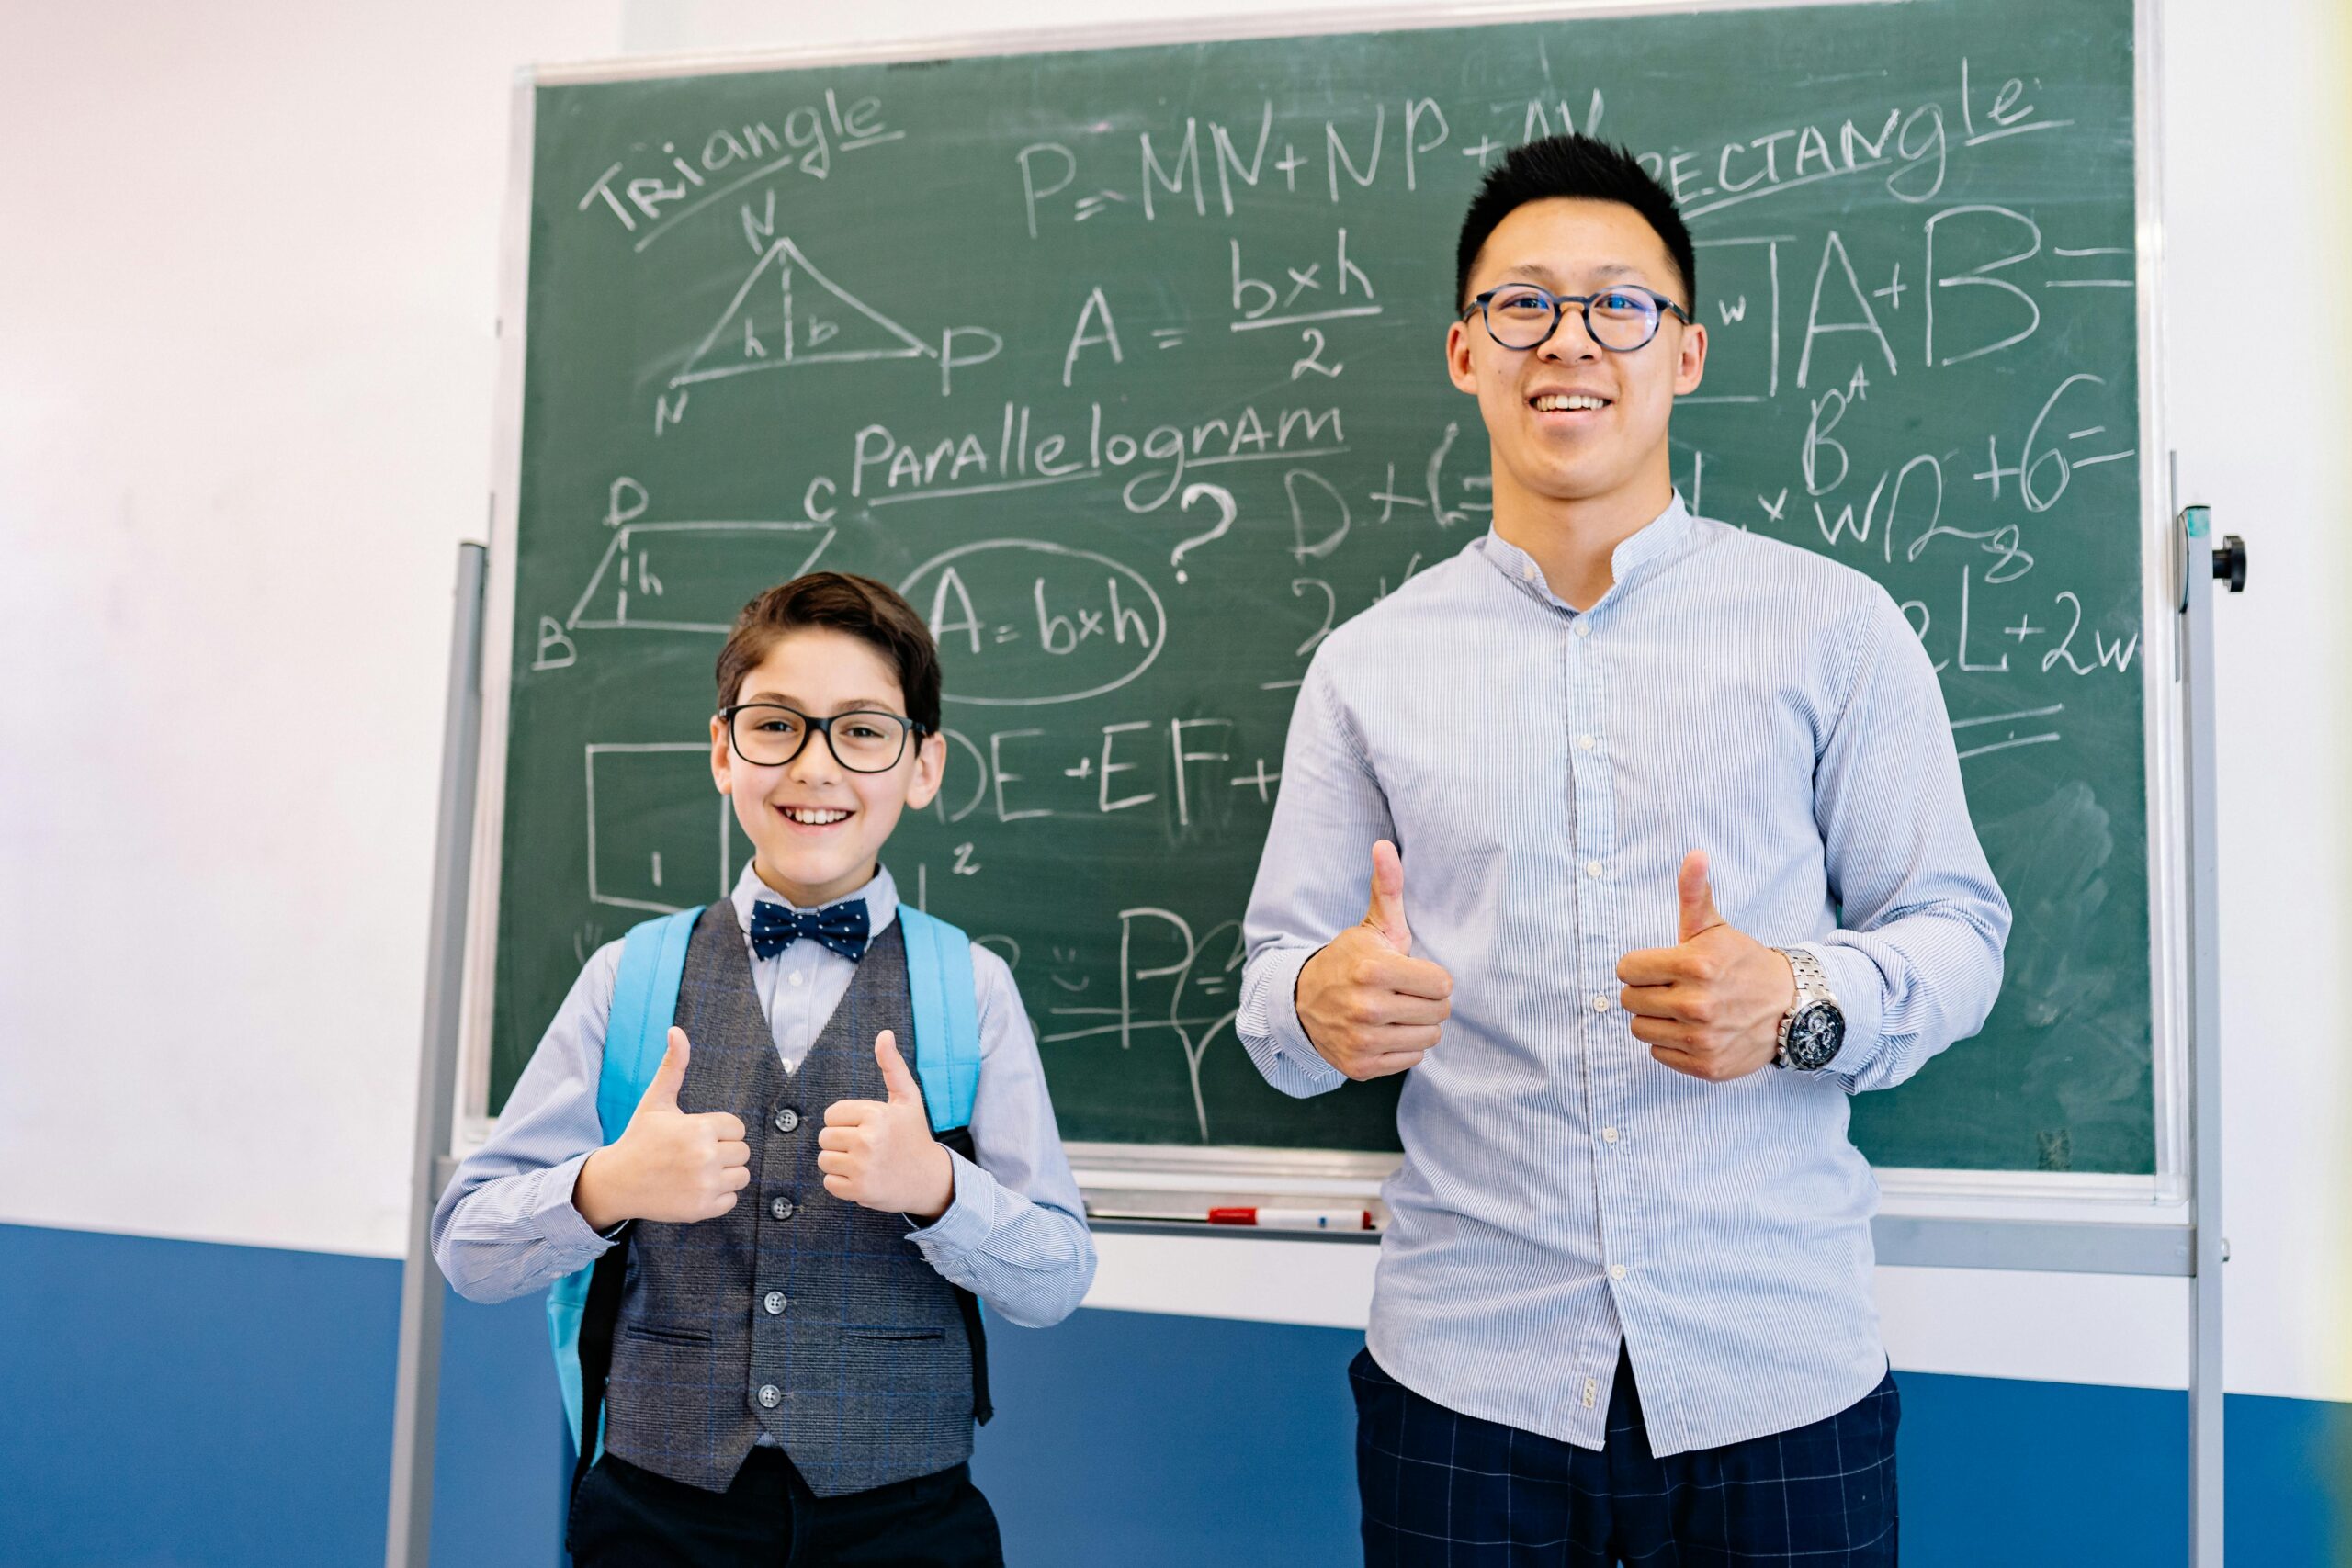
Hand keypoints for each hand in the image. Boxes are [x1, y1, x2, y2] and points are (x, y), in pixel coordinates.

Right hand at [573, 1029, 750, 1228]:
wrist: (617, 1182)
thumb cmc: (640, 1138)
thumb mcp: (656, 1100)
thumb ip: (674, 1065)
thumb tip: (676, 1030)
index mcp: (699, 1128)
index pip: (736, 1128)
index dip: (718, 1131)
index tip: (695, 1135)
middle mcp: (705, 1157)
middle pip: (743, 1152)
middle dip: (723, 1151)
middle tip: (694, 1154)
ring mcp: (705, 1185)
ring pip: (741, 1176)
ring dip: (724, 1174)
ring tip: (696, 1170)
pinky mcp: (703, 1209)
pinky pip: (732, 1200)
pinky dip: (718, 1197)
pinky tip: (694, 1188)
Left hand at [817, 1031, 954, 1220]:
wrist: (931, 1179)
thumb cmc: (914, 1135)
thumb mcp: (908, 1099)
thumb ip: (892, 1066)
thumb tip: (884, 1034)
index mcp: (875, 1114)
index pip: (831, 1114)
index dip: (846, 1121)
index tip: (867, 1128)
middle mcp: (868, 1140)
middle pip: (825, 1137)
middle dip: (841, 1142)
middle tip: (866, 1148)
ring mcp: (863, 1167)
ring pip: (824, 1159)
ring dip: (839, 1163)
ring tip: (864, 1163)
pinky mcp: (859, 1191)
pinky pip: (829, 1182)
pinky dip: (842, 1183)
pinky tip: (863, 1178)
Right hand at [1295, 840, 1454, 1080]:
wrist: (1302, 1001)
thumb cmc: (1350, 959)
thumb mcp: (1371, 925)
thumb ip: (1386, 888)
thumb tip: (1385, 845)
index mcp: (1373, 969)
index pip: (1442, 984)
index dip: (1432, 977)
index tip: (1411, 972)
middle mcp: (1366, 1007)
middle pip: (1440, 1013)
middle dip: (1428, 1001)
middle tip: (1405, 992)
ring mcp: (1361, 1040)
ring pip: (1428, 1039)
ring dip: (1418, 1026)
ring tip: (1396, 1011)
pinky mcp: (1359, 1067)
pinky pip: (1411, 1061)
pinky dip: (1403, 1048)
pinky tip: (1384, 1031)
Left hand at [1617, 851, 1796, 1081]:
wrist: (1790, 1008)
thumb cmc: (1742, 962)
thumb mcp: (1716, 927)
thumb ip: (1695, 893)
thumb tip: (1695, 855)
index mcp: (1696, 965)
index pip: (1627, 969)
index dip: (1638, 966)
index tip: (1658, 966)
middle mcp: (1697, 1004)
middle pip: (1629, 1000)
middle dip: (1646, 991)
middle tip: (1672, 987)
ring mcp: (1702, 1038)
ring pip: (1639, 1028)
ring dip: (1655, 1019)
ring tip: (1681, 1009)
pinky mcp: (1705, 1066)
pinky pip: (1658, 1054)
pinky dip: (1670, 1044)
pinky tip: (1692, 1030)